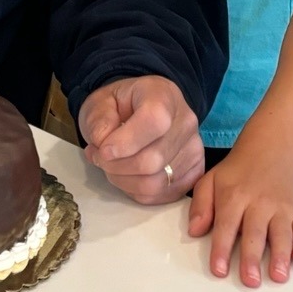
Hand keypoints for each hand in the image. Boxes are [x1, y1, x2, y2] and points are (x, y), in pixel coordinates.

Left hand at [78, 75, 203, 203]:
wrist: (143, 110)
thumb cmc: (121, 106)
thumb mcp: (100, 101)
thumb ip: (98, 119)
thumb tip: (104, 145)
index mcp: (164, 95)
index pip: (154, 121)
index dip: (125, 142)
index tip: (103, 149)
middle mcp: (186, 122)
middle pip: (152, 160)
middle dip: (116, 166)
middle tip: (99, 158)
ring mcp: (194, 149)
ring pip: (156, 183)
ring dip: (124, 182)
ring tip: (110, 167)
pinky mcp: (194, 172)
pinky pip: (161, 195)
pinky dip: (137, 191)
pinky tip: (127, 176)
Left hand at [187, 134, 292, 286]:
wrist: (270, 150)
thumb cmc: (236, 173)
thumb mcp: (211, 180)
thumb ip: (200, 206)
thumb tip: (194, 231)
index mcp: (233, 196)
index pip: (226, 225)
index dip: (221, 248)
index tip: (219, 270)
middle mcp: (259, 202)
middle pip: (255, 232)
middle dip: (252, 257)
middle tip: (250, 280)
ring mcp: (280, 207)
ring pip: (282, 232)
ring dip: (281, 255)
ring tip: (278, 276)